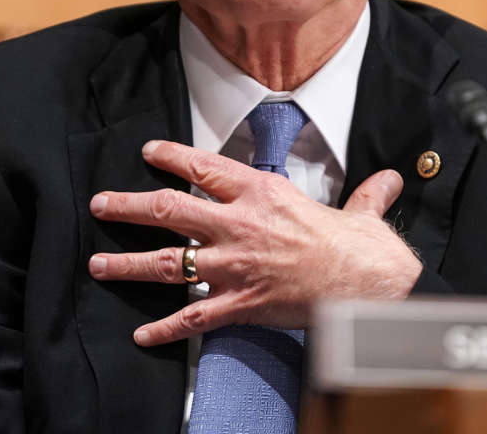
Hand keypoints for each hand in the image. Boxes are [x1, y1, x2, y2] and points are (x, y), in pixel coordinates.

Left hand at [88, 140, 421, 345]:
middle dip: (129, 206)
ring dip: (128, 263)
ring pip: (168, 262)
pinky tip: (142, 334)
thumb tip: (388, 182)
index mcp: (263, 193)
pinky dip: (166, 328)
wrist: (368, 289)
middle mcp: (239, 225)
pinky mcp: (240, 305)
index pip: (204, 167)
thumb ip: (366, 196)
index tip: (149, 151)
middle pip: (169, 209)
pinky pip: (193, 317)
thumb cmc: (363, 250)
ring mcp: (234, 266)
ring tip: (98, 264)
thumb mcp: (361, 213)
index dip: (171, 156)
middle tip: (101, 204)